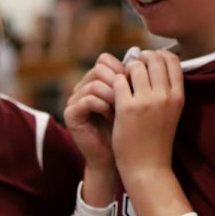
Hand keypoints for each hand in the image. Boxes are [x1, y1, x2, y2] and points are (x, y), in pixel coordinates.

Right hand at [63, 53, 125, 172]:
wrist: (120, 158)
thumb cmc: (131, 130)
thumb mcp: (135, 101)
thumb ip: (134, 80)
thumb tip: (143, 57)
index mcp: (97, 82)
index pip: (105, 61)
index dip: (122, 68)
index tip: (137, 83)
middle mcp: (83, 88)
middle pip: (99, 68)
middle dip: (118, 80)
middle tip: (131, 96)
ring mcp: (75, 101)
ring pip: (94, 83)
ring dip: (112, 94)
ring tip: (122, 108)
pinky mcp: (70, 114)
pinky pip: (87, 99)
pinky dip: (102, 105)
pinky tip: (111, 116)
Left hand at [111, 49, 183, 185]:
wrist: (148, 167)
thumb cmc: (156, 140)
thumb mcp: (171, 112)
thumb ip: (167, 90)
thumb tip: (156, 64)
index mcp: (178, 95)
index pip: (171, 59)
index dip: (156, 56)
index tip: (146, 64)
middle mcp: (165, 95)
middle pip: (153, 59)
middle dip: (139, 60)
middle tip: (130, 71)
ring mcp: (146, 101)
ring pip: (134, 66)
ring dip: (124, 71)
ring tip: (121, 83)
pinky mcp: (127, 109)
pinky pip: (117, 81)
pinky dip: (113, 84)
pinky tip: (112, 95)